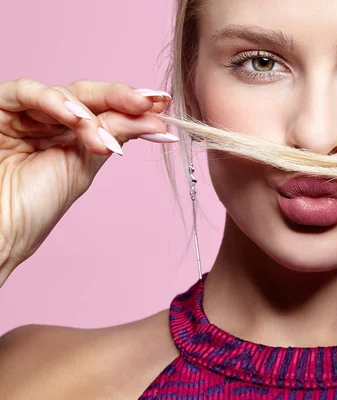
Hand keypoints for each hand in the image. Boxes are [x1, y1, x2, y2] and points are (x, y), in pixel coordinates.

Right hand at [0, 78, 178, 286]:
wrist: (0, 230)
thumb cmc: (35, 206)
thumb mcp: (85, 165)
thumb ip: (114, 135)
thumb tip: (157, 120)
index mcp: (71, 133)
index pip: (105, 109)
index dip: (133, 104)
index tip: (163, 105)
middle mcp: (49, 119)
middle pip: (89, 95)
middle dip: (122, 98)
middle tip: (150, 104)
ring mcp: (24, 113)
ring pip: (65, 92)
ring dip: (91, 112)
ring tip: (105, 140)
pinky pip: (27, 92)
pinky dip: (55, 102)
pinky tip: (78, 121)